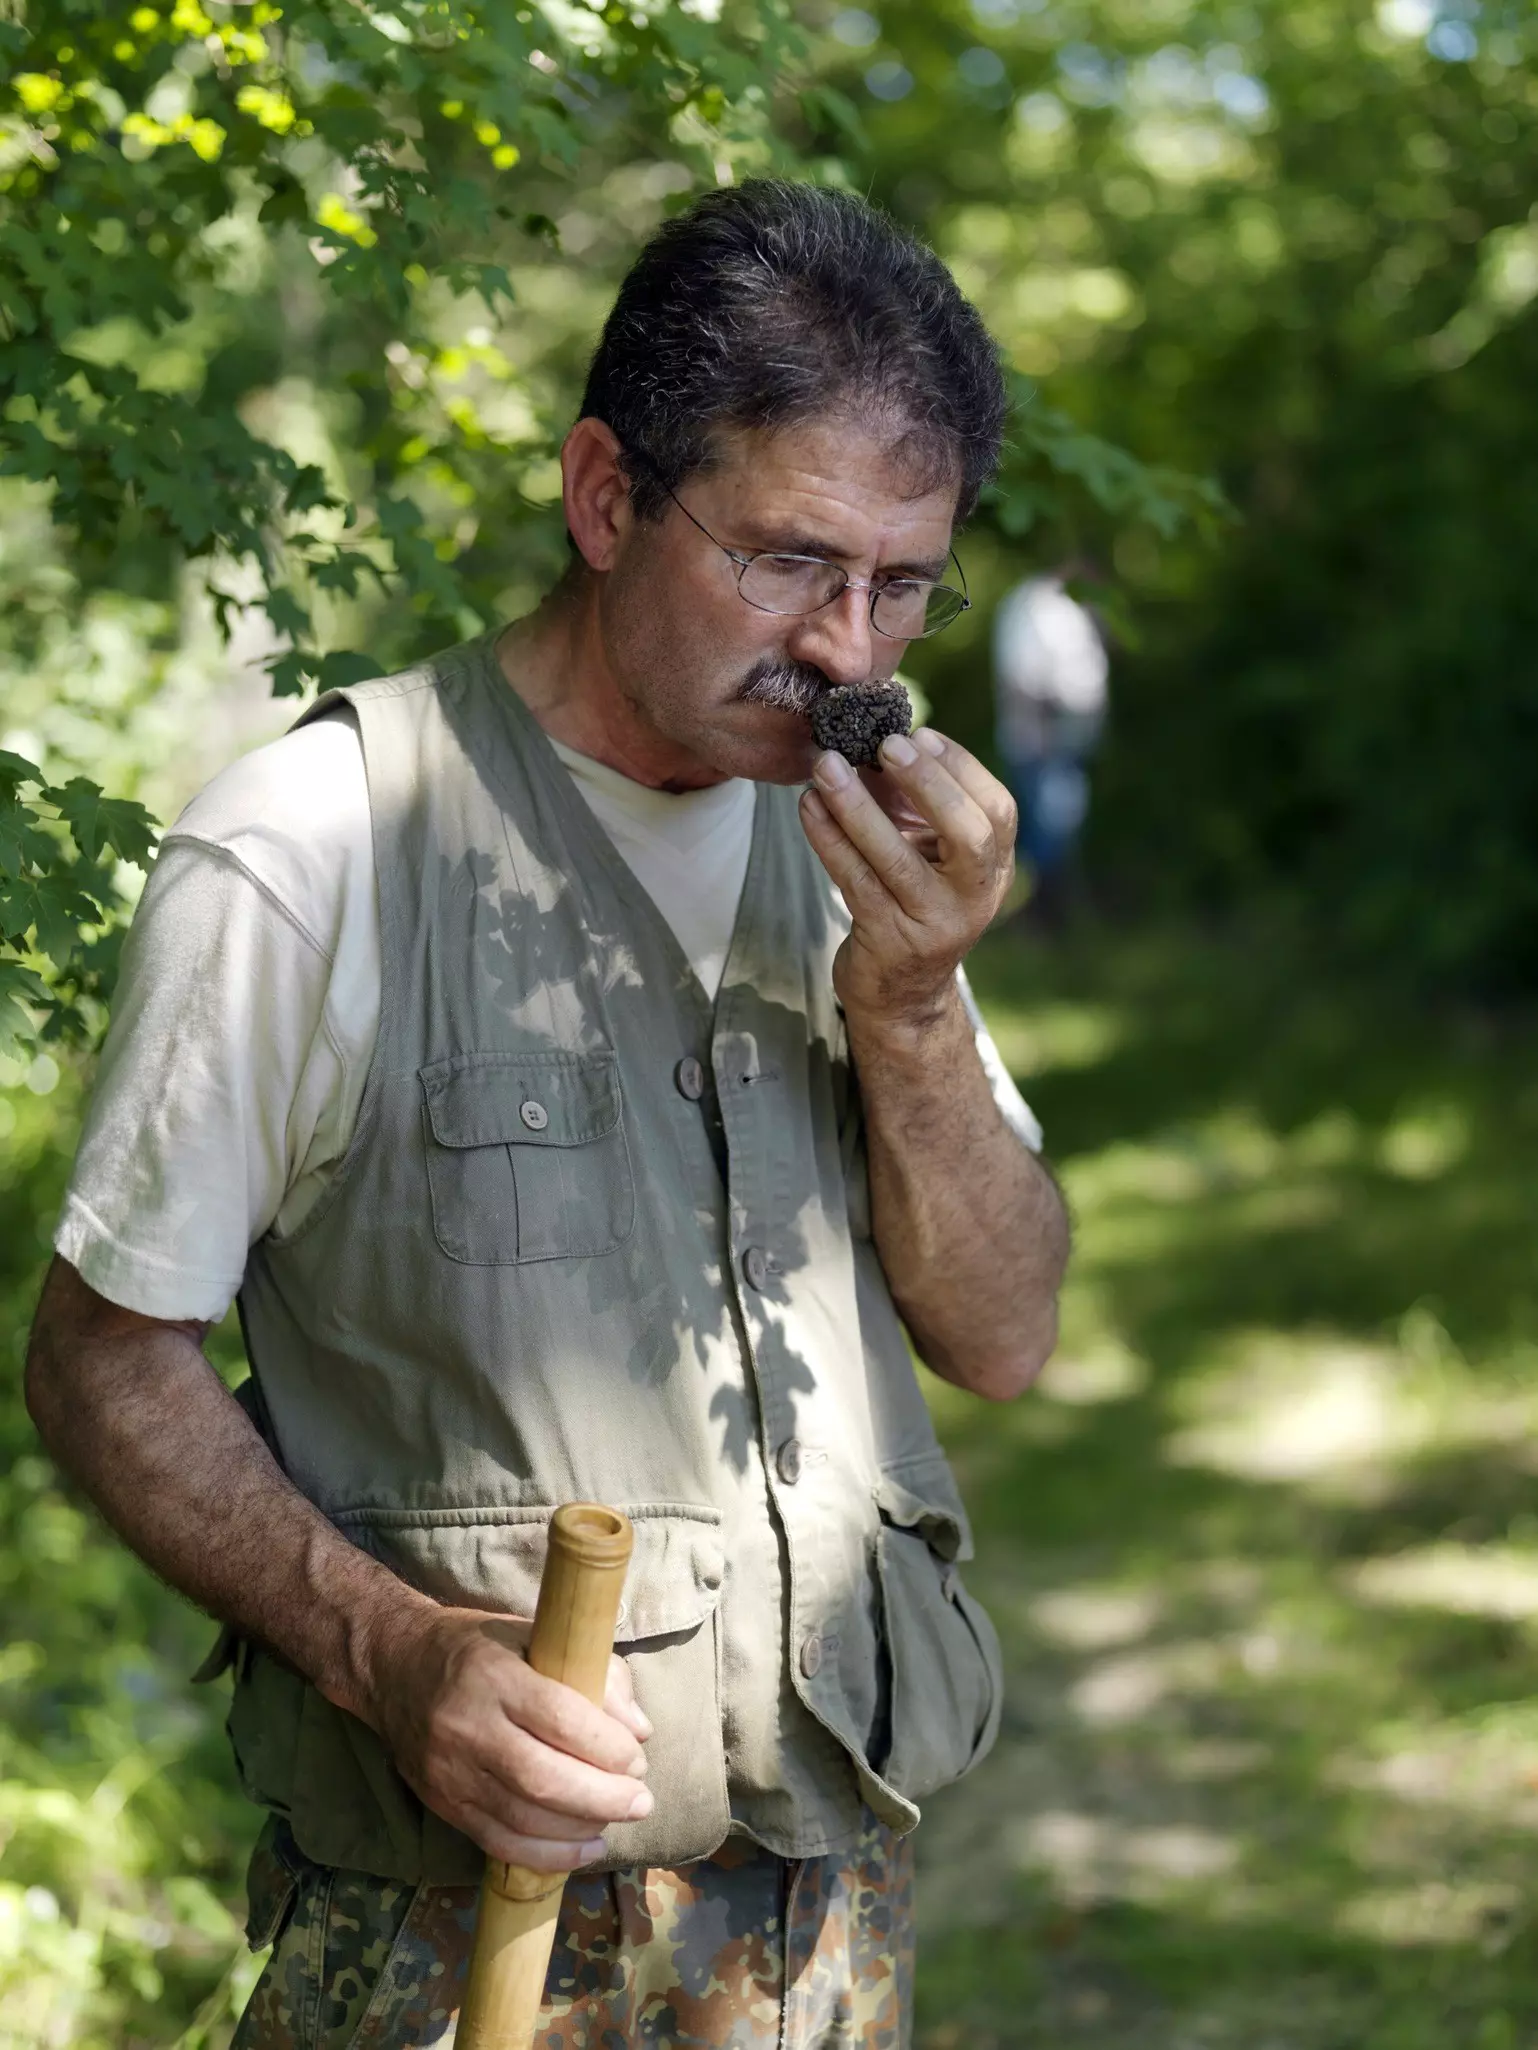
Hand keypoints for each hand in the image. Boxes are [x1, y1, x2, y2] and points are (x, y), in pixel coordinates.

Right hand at [361, 1603, 653, 1870]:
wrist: (393, 1666)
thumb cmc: (477, 1647)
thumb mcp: (534, 1636)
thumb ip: (593, 1675)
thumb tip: (640, 1729)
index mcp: (495, 1676)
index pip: (559, 1717)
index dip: (606, 1745)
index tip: (637, 1757)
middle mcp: (468, 1726)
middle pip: (543, 1777)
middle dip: (603, 1797)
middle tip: (641, 1801)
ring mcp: (450, 1771)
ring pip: (522, 1817)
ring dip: (580, 1828)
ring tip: (617, 1820)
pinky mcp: (442, 1803)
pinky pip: (498, 1841)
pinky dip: (547, 1854)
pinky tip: (583, 1849)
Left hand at [798, 727, 1015, 1029]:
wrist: (901, 993)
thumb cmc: (912, 902)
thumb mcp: (928, 854)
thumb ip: (913, 804)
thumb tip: (870, 738)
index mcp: (994, 868)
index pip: (998, 812)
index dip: (961, 769)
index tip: (920, 734)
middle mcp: (976, 898)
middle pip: (970, 836)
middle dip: (929, 784)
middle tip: (886, 744)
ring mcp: (935, 924)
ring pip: (896, 859)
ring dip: (857, 807)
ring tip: (826, 766)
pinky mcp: (889, 942)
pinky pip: (854, 881)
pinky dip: (828, 839)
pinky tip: (808, 807)